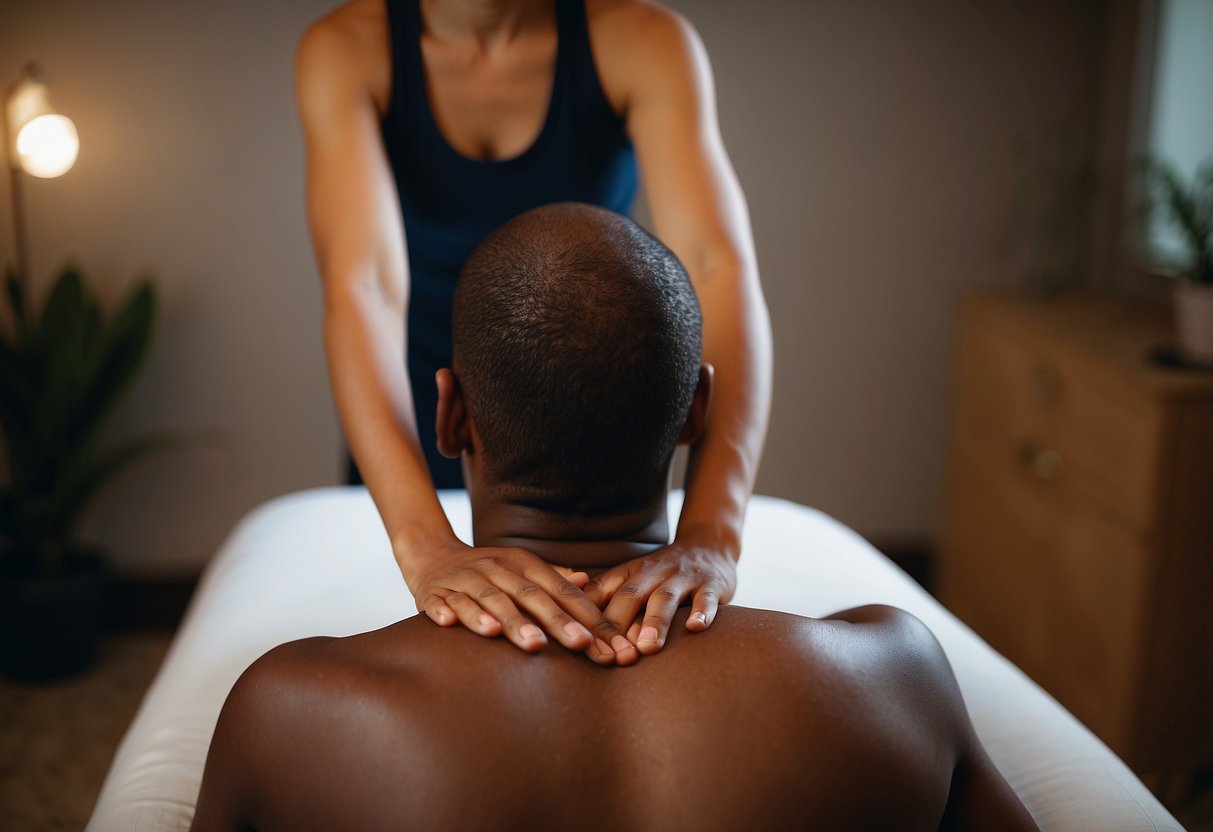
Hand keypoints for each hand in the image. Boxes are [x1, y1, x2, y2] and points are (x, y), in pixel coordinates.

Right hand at [408, 542, 637, 665]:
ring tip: (530, 642)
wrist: (432, 555)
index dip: (585, 617)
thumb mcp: (523, 570)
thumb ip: (555, 580)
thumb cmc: (489, 573)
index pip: (560, 591)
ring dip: (509, 620)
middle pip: (529, 596)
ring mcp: (464, 581)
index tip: (607, 644)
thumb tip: (589, 583)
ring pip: (488, 600)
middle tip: (580, 644)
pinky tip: (452, 624)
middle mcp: (496, 569)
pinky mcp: (432, 593)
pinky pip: (440, 602)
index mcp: (523, 564)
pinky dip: (446, 611)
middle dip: (556, 621)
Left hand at [581, 535, 737, 654]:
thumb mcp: (631, 580)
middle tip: (610, 656)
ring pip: (665, 598)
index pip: (602, 593)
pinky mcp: (711, 584)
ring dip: (654, 622)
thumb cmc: (662, 575)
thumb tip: (567, 628)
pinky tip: (695, 628)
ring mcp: (682, 578)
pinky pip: (706, 598)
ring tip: (646, 648)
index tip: (578, 644)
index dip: (589, 617)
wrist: (709, 545)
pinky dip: (702, 612)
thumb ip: (604, 600)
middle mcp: (652, 573)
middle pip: (630, 596)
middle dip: (618, 625)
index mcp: (628, 573)